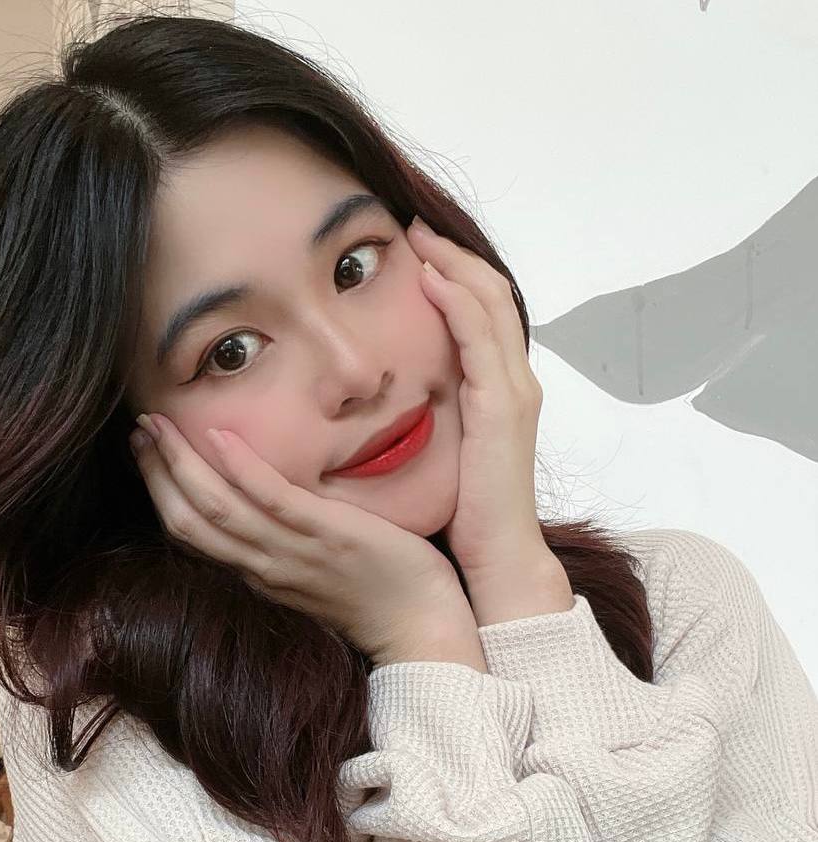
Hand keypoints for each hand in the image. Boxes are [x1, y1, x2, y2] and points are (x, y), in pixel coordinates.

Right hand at [130, 413, 477, 666]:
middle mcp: (263, 568)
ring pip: (216, 509)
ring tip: (156, 423)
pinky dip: (238, 468)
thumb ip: (284, 542)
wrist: (421, 627)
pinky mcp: (327, 535)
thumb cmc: (378, 594)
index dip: (161, 492)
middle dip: (155, 472)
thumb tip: (267, 504)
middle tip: (139, 426)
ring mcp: (292, 554)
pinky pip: (272, 499)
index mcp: (258, 574)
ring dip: (179, 464)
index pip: (192, 535)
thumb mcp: (314, 572)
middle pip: (188, 521)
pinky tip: (216, 435)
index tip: (147, 452)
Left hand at [406, 217, 551, 583]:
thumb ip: (429, 419)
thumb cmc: (467, 515)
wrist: (498, 560)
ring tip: (419, 235)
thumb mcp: (445, 454)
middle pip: (489, 295)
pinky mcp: (503, 409)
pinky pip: (481, 339)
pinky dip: (457, 303)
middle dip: (453, 255)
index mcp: (498, 392)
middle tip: (414, 225)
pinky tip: (429, 278)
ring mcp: (514, 393)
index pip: (479, 314)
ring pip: (490, 305)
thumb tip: (383, 400)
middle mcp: (514, 383)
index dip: (452, 275)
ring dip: (454, 264)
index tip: (412, 250)